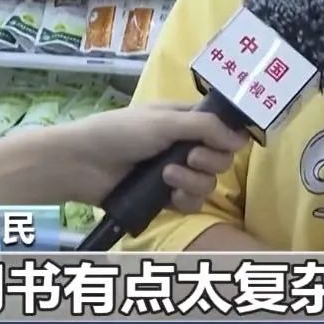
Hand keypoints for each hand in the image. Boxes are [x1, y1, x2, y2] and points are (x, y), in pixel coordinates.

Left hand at [57, 104, 247, 211]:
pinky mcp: (166, 198)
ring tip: (167, 176)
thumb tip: (241, 138)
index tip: (226, 143)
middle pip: (222, 158)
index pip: (223, 129)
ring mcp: (176, 173)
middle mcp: (185, 145)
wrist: (82, 164)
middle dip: (209, 160)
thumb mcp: (164, 122)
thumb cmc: (120, 132)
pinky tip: (168, 195)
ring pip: (209, 183)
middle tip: (189, 156)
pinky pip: (193, 203)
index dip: (229, 137)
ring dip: (193, 181)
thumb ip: (205, 127)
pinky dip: (185, 199)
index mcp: (185, 120)